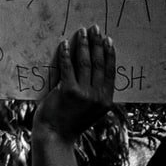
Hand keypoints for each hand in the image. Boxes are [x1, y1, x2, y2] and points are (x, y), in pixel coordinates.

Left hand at [34, 26, 114, 141]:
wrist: (55, 136)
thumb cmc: (69, 122)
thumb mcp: (90, 110)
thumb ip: (94, 94)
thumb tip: (94, 72)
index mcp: (106, 100)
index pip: (111, 71)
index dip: (109, 53)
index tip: (108, 40)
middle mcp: (98, 96)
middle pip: (100, 63)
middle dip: (97, 44)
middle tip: (95, 29)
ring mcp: (84, 93)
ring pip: (86, 63)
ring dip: (83, 45)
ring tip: (82, 32)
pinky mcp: (67, 91)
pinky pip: (67, 67)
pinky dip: (66, 54)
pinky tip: (65, 44)